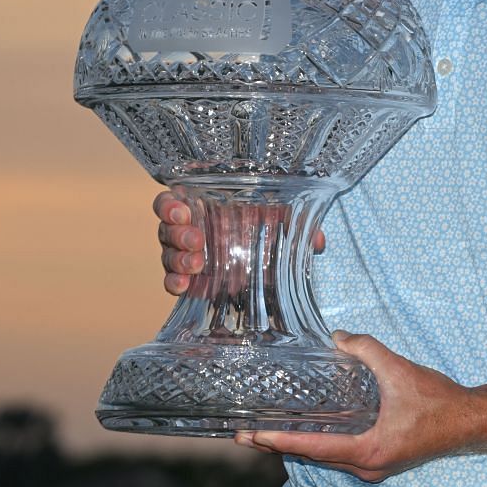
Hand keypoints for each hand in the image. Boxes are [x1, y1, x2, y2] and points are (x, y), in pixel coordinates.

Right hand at [155, 190, 327, 296]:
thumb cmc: (268, 227)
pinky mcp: (190, 280)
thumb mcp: (283, 221)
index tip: (183, 210)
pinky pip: (172, 281)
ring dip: (177, 259)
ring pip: (168, 254)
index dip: (170, 205)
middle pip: (167, 228)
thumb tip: (319, 242)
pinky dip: (174, 283)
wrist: (268, 261)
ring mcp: (186, 256)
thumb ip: (298, 224)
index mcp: (204, 206)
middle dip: (178, 234)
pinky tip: (184, 286)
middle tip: (197, 240)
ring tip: (196, 265)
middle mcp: (189, 229)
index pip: (172, 200)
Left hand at [235, 332, 486, 481]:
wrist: (470, 421)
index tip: (252, 435)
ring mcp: (374, 468)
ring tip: (265, 433)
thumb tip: (339, 336)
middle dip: (278, 444)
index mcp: (368, 451)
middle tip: (244, 433)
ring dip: (297, 445)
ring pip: (325, 458)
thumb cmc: (438, 402)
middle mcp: (366, 467)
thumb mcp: (400, 370)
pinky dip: (319, 444)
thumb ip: (367, 350)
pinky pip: (340, 456)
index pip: (313, 447)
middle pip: (313, 457)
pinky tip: (306, 431)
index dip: (279, 439)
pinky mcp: (380, 461)